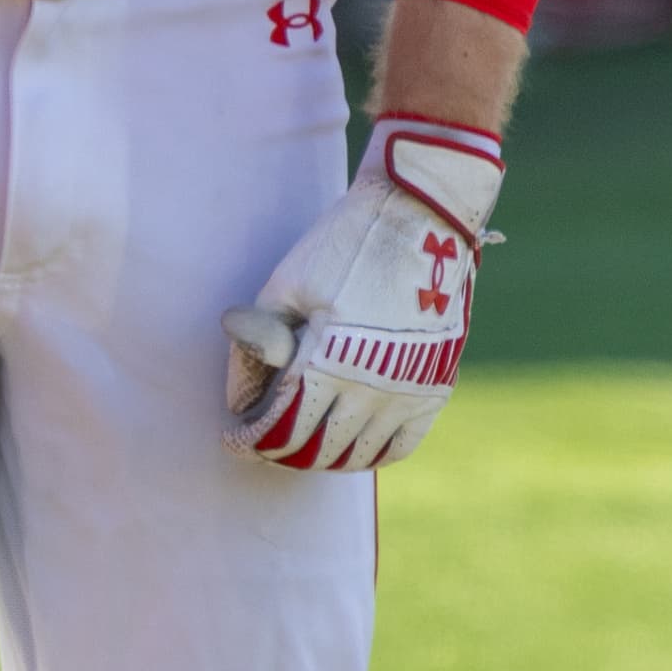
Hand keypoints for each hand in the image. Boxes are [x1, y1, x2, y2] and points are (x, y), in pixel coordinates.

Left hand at [224, 117, 504, 473]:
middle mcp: (372, 388)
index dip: (251, 440)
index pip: (281, 429)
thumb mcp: (288, 283)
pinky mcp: (437, 384)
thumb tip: (240, 395)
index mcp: (329, 362)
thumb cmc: (345, 241)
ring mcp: (409, 391)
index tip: (234, 438)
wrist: (421, 212)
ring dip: (322, 457)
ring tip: (302, 441)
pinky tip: (351, 444)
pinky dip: (372, 455)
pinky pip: (402, 446)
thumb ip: (260, 341)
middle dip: (281, 452)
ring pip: (357, 456)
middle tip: (263, 441)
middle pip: (315, 450)